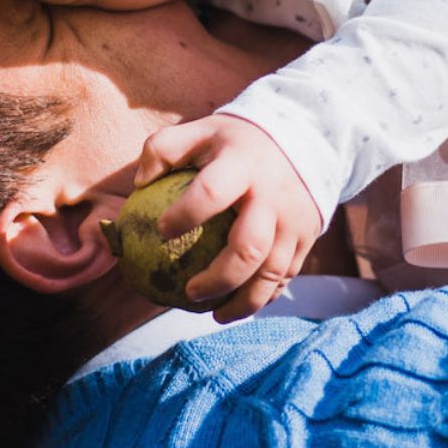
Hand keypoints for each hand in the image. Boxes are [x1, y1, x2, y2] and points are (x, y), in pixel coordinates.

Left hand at [134, 115, 323, 321]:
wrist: (302, 136)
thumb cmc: (233, 142)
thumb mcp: (198, 132)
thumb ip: (163, 151)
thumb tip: (139, 184)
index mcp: (241, 165)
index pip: (212, 192)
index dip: (185, 215)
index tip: (161, 232)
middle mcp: (272, 196)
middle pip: (248, 249)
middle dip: (217, 279)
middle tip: (189, 293)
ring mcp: (294, 220)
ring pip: (272, 273)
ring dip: (243, 301)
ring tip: (215, 315)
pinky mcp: (308, 236)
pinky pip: (286, 276)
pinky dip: (263, 296)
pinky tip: (239, 306)